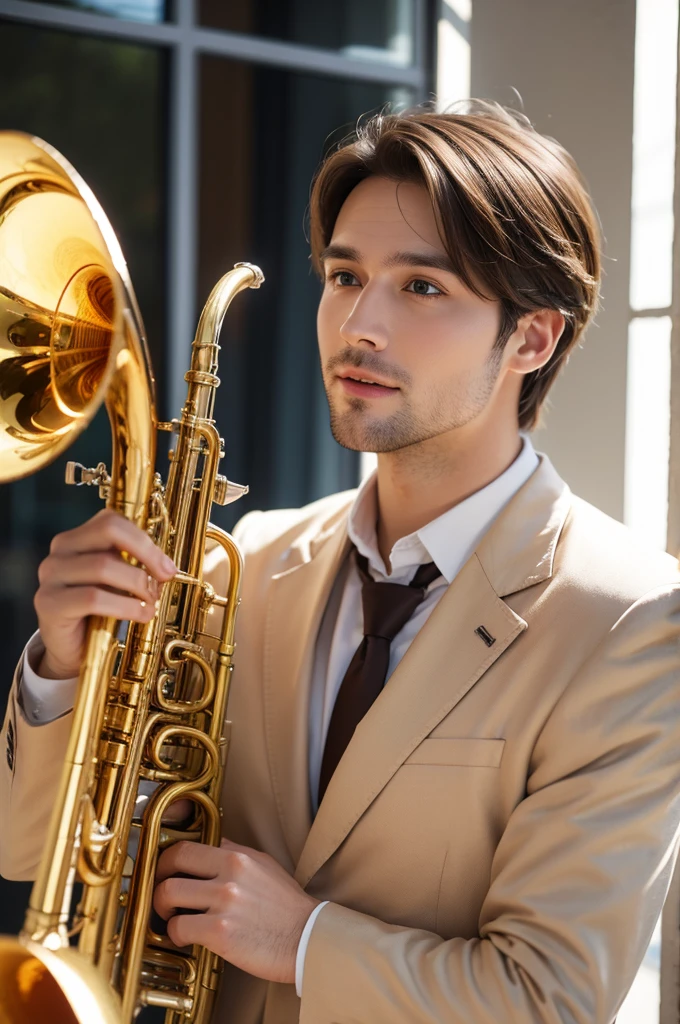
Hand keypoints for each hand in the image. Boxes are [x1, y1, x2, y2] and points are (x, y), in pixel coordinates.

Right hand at [34, 509, 176, 678]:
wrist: (73, 651)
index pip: (112, 521)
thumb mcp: (118, 582)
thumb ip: (133, 565)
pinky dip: (125, 607)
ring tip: (151, 603)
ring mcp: (50, 576)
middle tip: (164, 579)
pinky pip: (92, 598)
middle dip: (145, 554)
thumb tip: (166, 565)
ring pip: (102, 566)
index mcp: (76, 539)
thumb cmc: (99, 613)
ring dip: (137, 585)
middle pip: (108, 532)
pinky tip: (140, 615)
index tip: (167, 566)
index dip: (145, 540)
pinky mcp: (48, 603)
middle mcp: (59, 552)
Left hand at [153, 838, 320, 983]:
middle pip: (172, 863)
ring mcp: (223, 901)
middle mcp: (229, 873)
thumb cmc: (287, 906)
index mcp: (237, 856)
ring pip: (168, 894)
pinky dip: (176, 934)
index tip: (166, 871)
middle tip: (162, 894)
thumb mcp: (264, 866)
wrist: (307, 939)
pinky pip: (179, 928)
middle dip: (158, 879)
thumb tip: (212, 845)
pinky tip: (186, 938)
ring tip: (173, 917)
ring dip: (163, 909)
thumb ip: (236, 853)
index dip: (167, 859)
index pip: (187, 845)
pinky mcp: (220, 932)